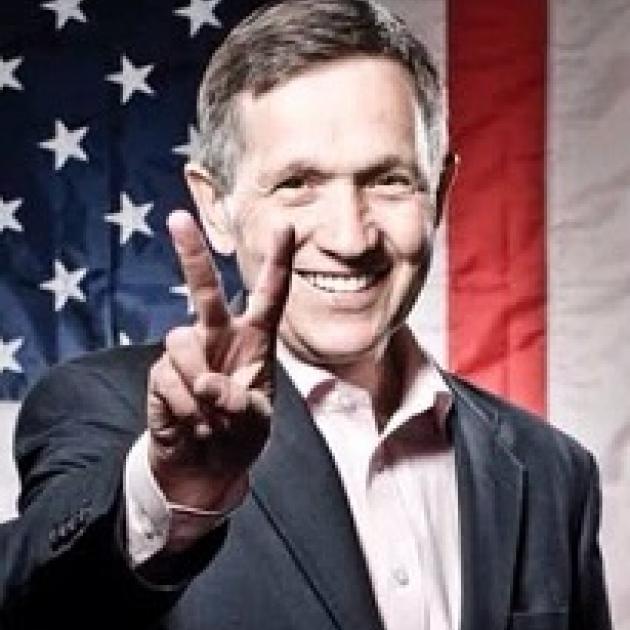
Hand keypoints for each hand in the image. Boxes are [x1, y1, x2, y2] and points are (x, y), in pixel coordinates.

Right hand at [146, 210, 294, 510]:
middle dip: (192, 254)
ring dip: (200, 386)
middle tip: (176, 218)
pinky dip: (187, 409)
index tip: (286, 226)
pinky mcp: (161, 375)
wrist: (204, 467)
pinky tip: (194, 424)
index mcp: (255, 341)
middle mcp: (219, 338)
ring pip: (182, 341)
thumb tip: (206, 382)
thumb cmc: (240, 436)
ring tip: (211, 417)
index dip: (278, 263)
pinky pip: (170, 380)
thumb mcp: (256, 423)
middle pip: (205, 290)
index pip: (269, 297)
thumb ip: (240, 403)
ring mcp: (188, 354)